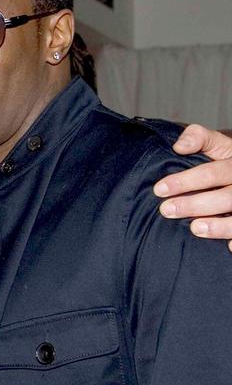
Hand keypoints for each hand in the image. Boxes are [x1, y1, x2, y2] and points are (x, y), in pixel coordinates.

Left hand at [155, 124, 231, 249]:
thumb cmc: (227, 160)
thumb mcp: (219, 144)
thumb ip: (199, 137)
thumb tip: (179, 146)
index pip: (212, 172)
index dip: (186, 181)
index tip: (159, 189)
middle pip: (226, 197)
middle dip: (195, 205)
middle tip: (166, 210)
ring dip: (219, 226)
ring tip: (195, 228)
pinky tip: (229, 247)